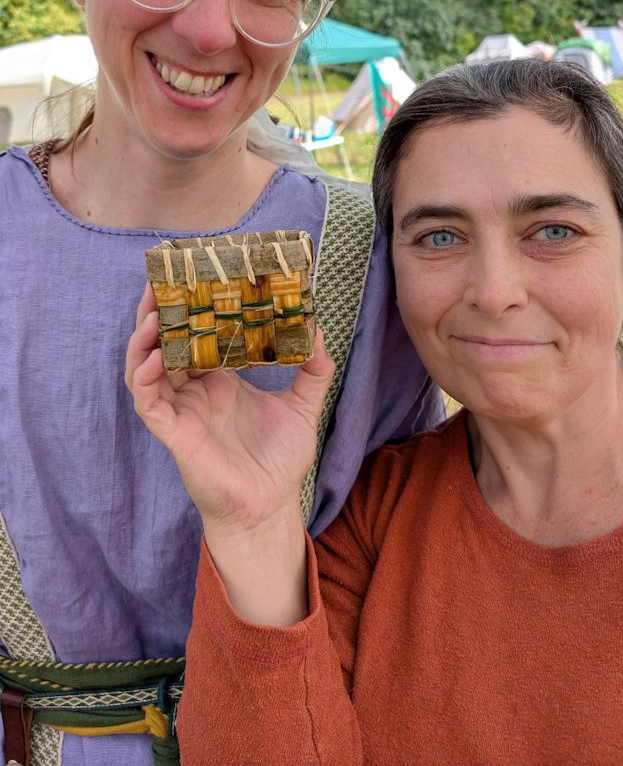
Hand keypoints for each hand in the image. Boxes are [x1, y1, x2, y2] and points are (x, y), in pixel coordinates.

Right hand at [125, 285, 334, 537]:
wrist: (270, 508)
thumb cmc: (280, 461)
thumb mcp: (304, 406)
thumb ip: (314, 369)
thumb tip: (319, 330)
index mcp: (220, 381)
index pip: (197, 336)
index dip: (191, 309)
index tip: (195, 275)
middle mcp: (196, 391)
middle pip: (165, 343)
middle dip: (159, 312)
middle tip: (161, 280)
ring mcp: (181, 410)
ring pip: (147, 366)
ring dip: (144, 338)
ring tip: (153, 310)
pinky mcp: (172, 432)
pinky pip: (148, 400)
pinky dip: (145, 375)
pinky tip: (152, 356)